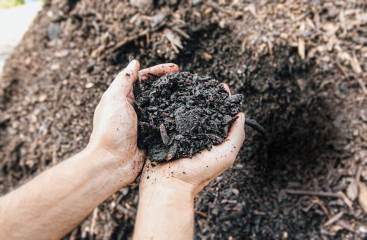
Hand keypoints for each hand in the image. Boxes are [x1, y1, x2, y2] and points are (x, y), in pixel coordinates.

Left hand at [87, 60, 178, 187]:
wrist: (112, 164)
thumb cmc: (110, 130)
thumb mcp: (114, 99)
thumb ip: (124, 80)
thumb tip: (134, 61)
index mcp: (123, 98)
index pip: (144, 79)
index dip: (159, 71)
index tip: (176, 68)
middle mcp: (135, 109)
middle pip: (155, 92)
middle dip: (170, 84)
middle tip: (186, 80)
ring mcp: (144, 124)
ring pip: (162, 108)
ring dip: (174, 101)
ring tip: (189, 95)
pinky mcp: (152, 137)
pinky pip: (165, 125)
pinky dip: (175, 119)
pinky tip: (186, 115)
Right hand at [139, 87, 245, 197]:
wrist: (167, 185)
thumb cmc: (198, 174)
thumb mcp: (225, 156)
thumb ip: (236, 136)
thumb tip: (241, 115)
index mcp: (213, 140)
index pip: (220, 117)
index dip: (223, 102)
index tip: (222, 87)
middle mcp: (197, 135)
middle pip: (202, 112)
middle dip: (204, 97)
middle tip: (203, 81)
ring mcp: (180, 134)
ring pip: (185, 112)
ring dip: (187, 99)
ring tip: (187, 83)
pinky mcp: (165, 134)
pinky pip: (169, 117)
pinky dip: (171, 106)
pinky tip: (171, 94)